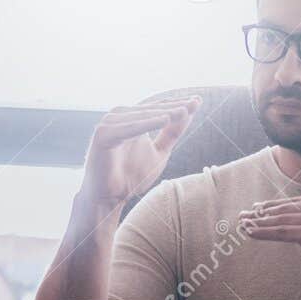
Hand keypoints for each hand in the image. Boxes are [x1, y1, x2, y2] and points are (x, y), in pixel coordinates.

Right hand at [80, 98, 197, 203]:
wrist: (109, 199)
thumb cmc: (131, 178)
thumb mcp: (160, 153)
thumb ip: (172, 134)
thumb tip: (189, 111)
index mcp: (131, 120)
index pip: (157, 108)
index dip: (177, 104)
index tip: (198, 101)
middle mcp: (119, 119)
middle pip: (151, 110)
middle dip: (173, 106)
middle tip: (193, 104)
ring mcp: (108, 125)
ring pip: (141, 116)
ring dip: (162, 113)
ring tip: (183, 111)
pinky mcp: (102, 135)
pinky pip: (128, 128)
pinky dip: (146, 124)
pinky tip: (164, 120)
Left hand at [238, 177, 300, 296]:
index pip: (297, 203)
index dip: (274, 207)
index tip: (257, 209)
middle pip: (287, 210)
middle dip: (262, 213)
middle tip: (243, 216)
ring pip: (282, 220)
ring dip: (258, 223)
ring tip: (241, 224)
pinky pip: (283, 232)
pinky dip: (264, 232)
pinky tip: (250, 233)